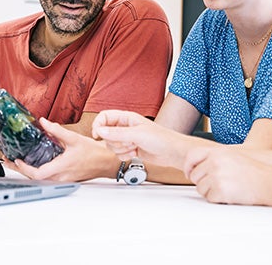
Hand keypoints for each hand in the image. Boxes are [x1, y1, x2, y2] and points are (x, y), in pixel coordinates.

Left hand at [12, 118, 118, 181]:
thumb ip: (57, 130)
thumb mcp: (74, 138)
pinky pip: (47, 178)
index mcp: (62, 167)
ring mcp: (63, 179)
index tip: (17, 160)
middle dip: (21, 170)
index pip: (38, 173)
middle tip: (9, 161)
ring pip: (41, 179)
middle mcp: (61, 177)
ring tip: (17, 162)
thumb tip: (43, 122)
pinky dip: (37, 172)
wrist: (106, 162)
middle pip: (35, 178)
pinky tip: (33, 165)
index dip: (25, 168)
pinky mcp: (65, 179)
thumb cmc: (94, 152)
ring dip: (28, 171)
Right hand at [92, 110, 210, 168]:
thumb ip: (117, 133)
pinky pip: (118, 154)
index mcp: (127, 117)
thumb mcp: (137, 134)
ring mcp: (127, 138)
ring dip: (121, 149)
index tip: (98, 135)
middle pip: (106, 134)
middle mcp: (125, 127)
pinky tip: (135, 153)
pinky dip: (124, 156)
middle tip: (129, 142)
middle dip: (115, 141)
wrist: (173, 153)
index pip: (104, 117)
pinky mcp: (130, 149)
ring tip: (134, 147)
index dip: (98, 125)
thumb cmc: (161, 139)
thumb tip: (99, 130)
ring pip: (111, 145)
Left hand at [183, 145, 269, 204]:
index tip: (189, 173)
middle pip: (194, 176)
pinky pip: (209, 198)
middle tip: (216, 184)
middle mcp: (214, 162)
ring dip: (210, 192)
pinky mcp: (220, 191)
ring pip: (200, 188)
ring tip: (226, 189)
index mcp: (217, 152)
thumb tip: (196, 167)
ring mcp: (216, 176)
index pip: (192, 156)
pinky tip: (229, 195)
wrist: (269, 182)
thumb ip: (214, 158)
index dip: (188, 166)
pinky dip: (217, 199)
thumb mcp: (232, 156)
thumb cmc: (253, 171)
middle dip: (202, 182)